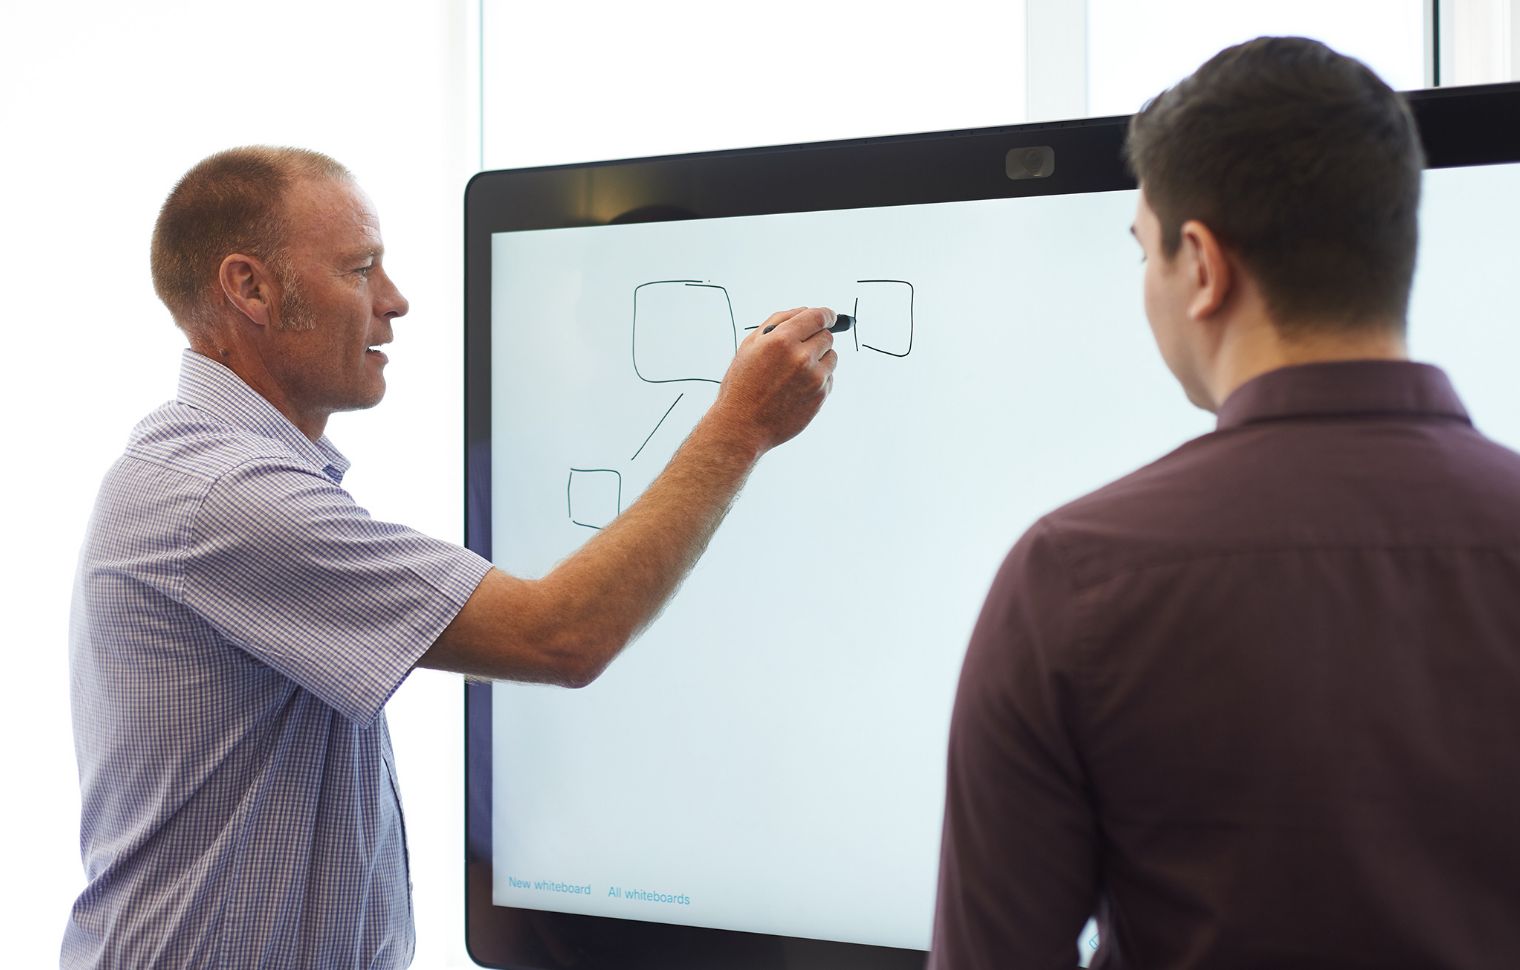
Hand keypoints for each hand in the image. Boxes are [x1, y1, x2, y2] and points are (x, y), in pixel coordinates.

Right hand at [706, 306, 838, 455]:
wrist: (742, 426)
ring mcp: (814, 378)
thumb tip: (803, 311)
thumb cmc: (742, 386)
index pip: (817, 317)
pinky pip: (829, 378)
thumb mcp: (750, 345)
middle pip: (827, 336)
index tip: (829, 316)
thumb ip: (777, 322)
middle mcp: (801, 357)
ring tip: (795, 372)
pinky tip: (796, 388)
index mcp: (782, 340)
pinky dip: (818, 379)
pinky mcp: (820, 396)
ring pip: (831, 357)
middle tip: (799, 350)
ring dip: (819, 359)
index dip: (826, 314)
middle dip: (816, 339)